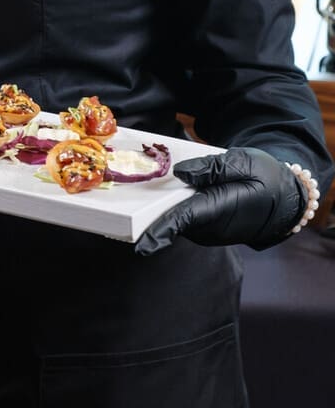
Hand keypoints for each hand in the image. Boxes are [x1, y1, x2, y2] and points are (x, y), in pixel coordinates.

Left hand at [135, 146, 306, 255]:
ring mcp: (206, 231)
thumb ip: (211, 168)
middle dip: (147, 209)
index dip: (161, 231)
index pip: (183, 220)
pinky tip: (165, 191)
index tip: (141, 245)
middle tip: (123, 192)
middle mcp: (209, 226)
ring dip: (158, 206)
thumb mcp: (242, 162)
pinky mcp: (204, 229)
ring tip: (145, 185)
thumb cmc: (264, 178)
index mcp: (218, 208)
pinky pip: (181, 218)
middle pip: (170, 217)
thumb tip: (180, 172)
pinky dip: (170, 206)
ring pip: (174, 217)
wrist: (284, 200)